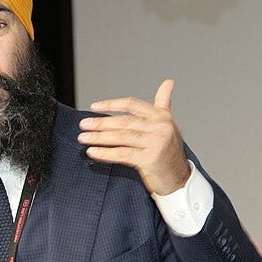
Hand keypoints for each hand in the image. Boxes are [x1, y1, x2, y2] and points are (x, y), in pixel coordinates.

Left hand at [78, 79, 190, 195]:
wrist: (179, 178)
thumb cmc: (168, 152)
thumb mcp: (167, 125)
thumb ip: (163, 104)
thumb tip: (168, 82)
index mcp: (162, 116)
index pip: (132, 105)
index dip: (111, 104)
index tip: (94, 107)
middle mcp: (160, 127)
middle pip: (124, 122)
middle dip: (101, 123)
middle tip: (83, 125)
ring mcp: (156, 142)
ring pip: (122, 137)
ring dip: (99, 138)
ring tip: (83, 138)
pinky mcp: (151, 158)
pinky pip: (123, 153)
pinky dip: (105, 153)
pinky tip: (92, 152)